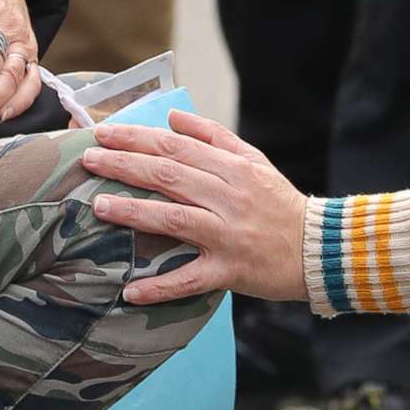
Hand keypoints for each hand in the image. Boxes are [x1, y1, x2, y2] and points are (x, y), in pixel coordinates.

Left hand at [81, 109, 308, 305]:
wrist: (321, 248)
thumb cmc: (281, 204)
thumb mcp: (255, 161)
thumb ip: (214, 137)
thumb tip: (174, 118)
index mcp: (233, 168)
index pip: (176, 147)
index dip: (137, 138)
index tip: (103, 133)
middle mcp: (229, 198)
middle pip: (169, 176)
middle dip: (124, 165)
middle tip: (89, 159)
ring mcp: (228, 235)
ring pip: (174, 219)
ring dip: (132, 212)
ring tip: (99, 206)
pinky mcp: (230, 271)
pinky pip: (190, 279)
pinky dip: (160, 287)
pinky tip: (131, 291)